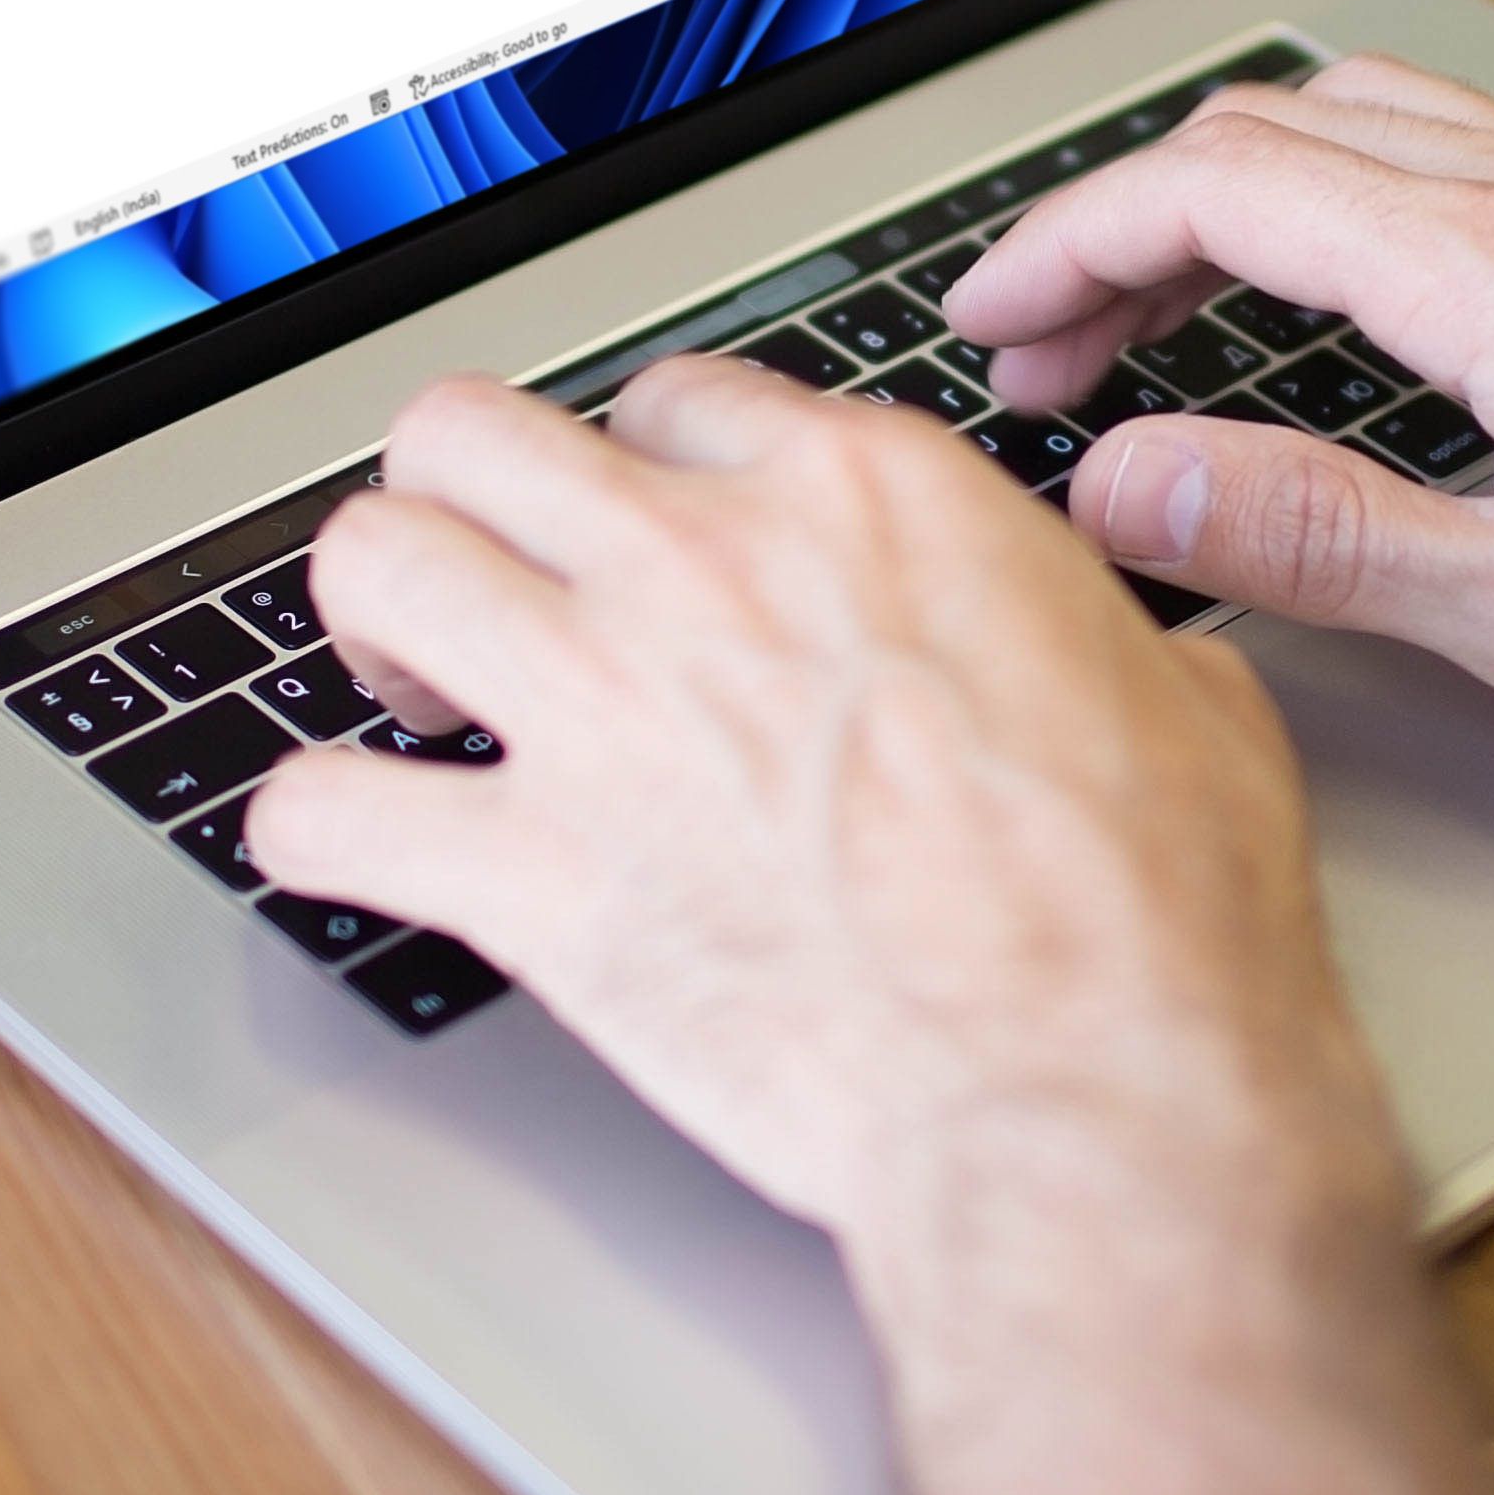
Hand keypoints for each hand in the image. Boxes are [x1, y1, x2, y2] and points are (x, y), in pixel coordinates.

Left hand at [237, 357, 1407, 1267]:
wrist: (1086, 1093)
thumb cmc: (1149, 921)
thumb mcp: (1177, 701)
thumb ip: (1079, 634)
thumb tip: (1092, 653)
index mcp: (864, 500)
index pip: (675, 400)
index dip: (652, 471)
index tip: (656, 536)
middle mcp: (705, 566)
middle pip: (470, 431)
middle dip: (463, 499)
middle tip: (494, 582)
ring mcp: (602, 710)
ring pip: (368, 559)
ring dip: (369, 623)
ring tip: (412, 689)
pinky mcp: (532, 874)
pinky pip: (322, 810)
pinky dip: (315, 829)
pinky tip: (351, 846)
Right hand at [948, 55, 1493, 752]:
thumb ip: (1319, 541)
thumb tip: (1126, 490)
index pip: (1215, 186)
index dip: (1067, 244)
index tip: (990, 329)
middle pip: (1271, 132)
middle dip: (1123, 227)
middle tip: (1050, 358)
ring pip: (1364, 126)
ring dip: (1228, 203)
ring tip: (1160, 328)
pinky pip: (1449, 155)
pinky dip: (1333, 204)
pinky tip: (1340, 307)